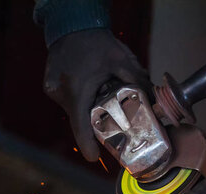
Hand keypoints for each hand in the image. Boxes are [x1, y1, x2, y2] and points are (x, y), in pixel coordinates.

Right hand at [43, 29, 150, 160]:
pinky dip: (80, 99)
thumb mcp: (122, 61)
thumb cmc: (96, 42)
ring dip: (88, 107)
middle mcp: (60, 92)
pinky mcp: (50, 87)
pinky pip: (68, 100)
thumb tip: (156, 103)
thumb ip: (139, 82)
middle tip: (111, 117)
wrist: (72, 24)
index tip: (94, 157)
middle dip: (96, 120)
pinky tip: (89, 86)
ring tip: (100, 93)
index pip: (80, 126)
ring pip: (75, 110)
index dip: (88, 145)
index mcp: (77, 89)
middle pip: (80, 119)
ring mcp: (52, 90)